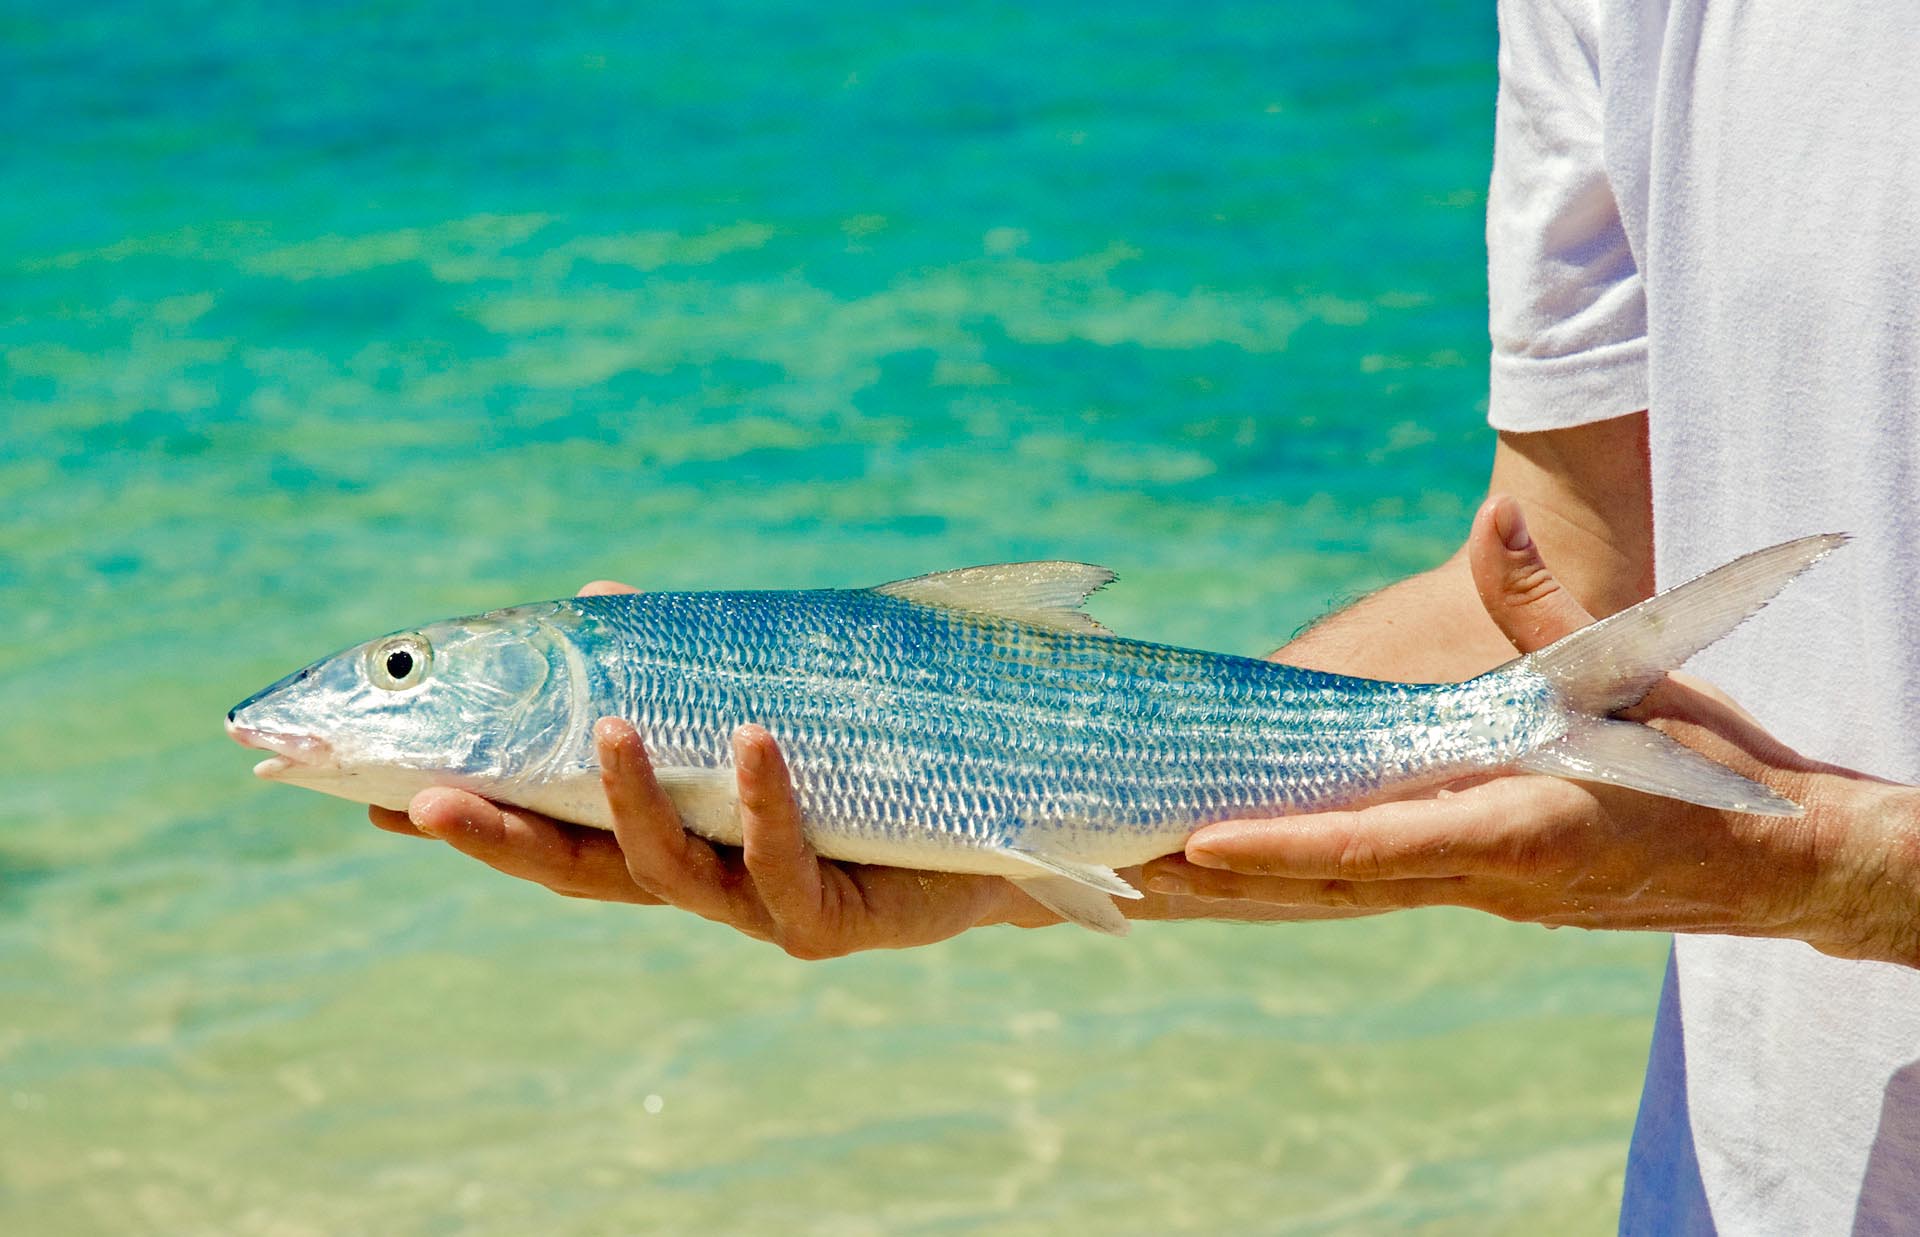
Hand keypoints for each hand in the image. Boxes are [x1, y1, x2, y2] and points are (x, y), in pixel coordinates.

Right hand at [370, 581, 1340, 955]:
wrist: (1024, 819)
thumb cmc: (891, 749)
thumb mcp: (781, 688)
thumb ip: (695, 660)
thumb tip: (607, 599)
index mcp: (676, 833)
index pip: (541, 824)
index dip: (460, 812)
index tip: (364, 783)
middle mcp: (704, 881)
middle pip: (574, 870)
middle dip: (495, 836)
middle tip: (416, 795)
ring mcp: (769, 907)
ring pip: (670, 876)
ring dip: (626, 802)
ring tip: (602, 725)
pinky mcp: (846, 920)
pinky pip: (789, 866)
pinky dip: (763, 801)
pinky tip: (748, 737)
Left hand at [1144, 496, 1919, 967]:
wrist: (1775, 859)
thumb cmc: (1709, 764)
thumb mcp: (1635, 673)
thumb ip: (1549, 604)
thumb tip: (1500, 514)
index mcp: (1519, 828)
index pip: (1378, 845)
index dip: (1286, 845)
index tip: (1200, 846)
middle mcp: (1483, 877)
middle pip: (1328, 884)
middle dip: (1220, 883)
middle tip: (1114, 874)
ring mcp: (1475, 892)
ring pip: (1334, 894)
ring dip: (1239, 892)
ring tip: (1137, 883)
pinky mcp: (1474, 888)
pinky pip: (1363, 885)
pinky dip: (1291, 880)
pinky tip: (1227, 872)